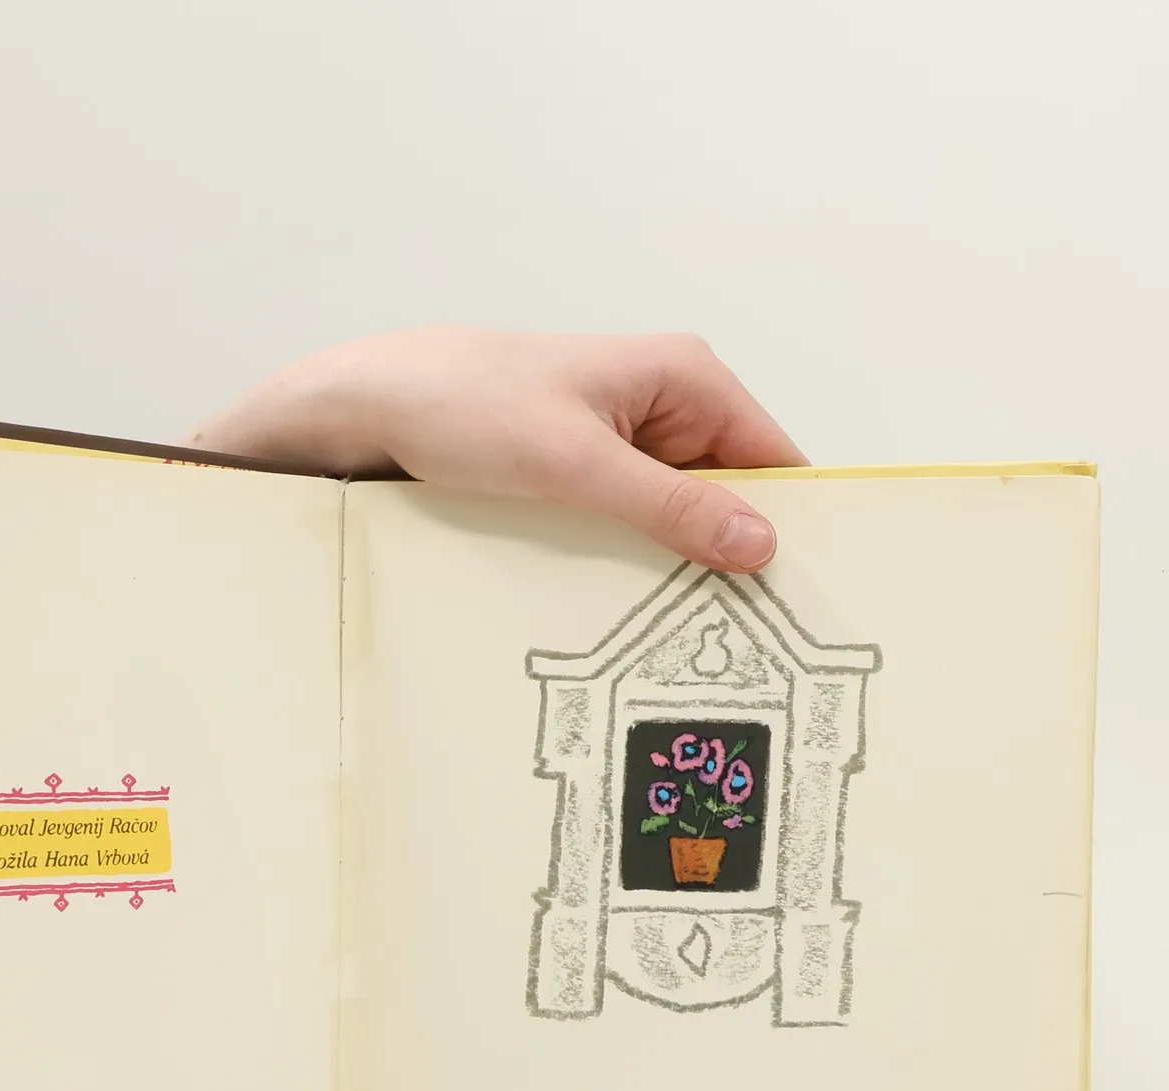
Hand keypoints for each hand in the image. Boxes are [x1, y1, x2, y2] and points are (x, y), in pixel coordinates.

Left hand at [191, 327, 805, 571]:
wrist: (373, 403)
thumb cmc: (466, 406)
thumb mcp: (576, 464)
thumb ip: (669, 506)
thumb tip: (758, 543)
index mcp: (685, 376)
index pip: (772, 459)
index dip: (789, 525)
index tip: (795, 597)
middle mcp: (666, 402)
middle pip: (731, 494)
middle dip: (731, 554)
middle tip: (739, 636)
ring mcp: (624, 438)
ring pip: (679, 515)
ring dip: (677, 563)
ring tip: (685, 630)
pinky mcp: (585, 469)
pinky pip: (631, 522)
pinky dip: (633, 558)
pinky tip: (630, 603)